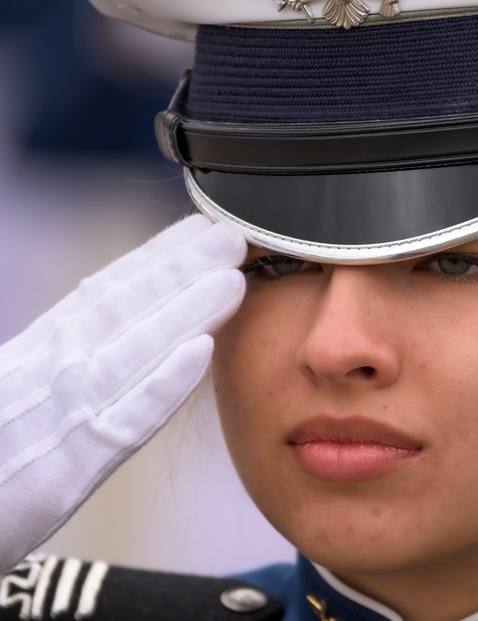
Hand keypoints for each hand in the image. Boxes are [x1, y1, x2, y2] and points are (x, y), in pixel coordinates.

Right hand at [0, 215, 246, 571]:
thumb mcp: (18, 392)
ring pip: (133, 353)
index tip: (196, 229)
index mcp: (39, 353)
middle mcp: (49, 374)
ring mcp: (61, 419)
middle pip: (123, 309)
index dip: (154, 258)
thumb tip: (114, 318)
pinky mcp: (65, 473)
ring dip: (186, 313)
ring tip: (231, 280)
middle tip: (231, 235)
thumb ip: (62, 356)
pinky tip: (201, 353)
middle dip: (181, 268)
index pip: (105, 294)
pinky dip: (162, 385)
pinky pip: (125, 420)